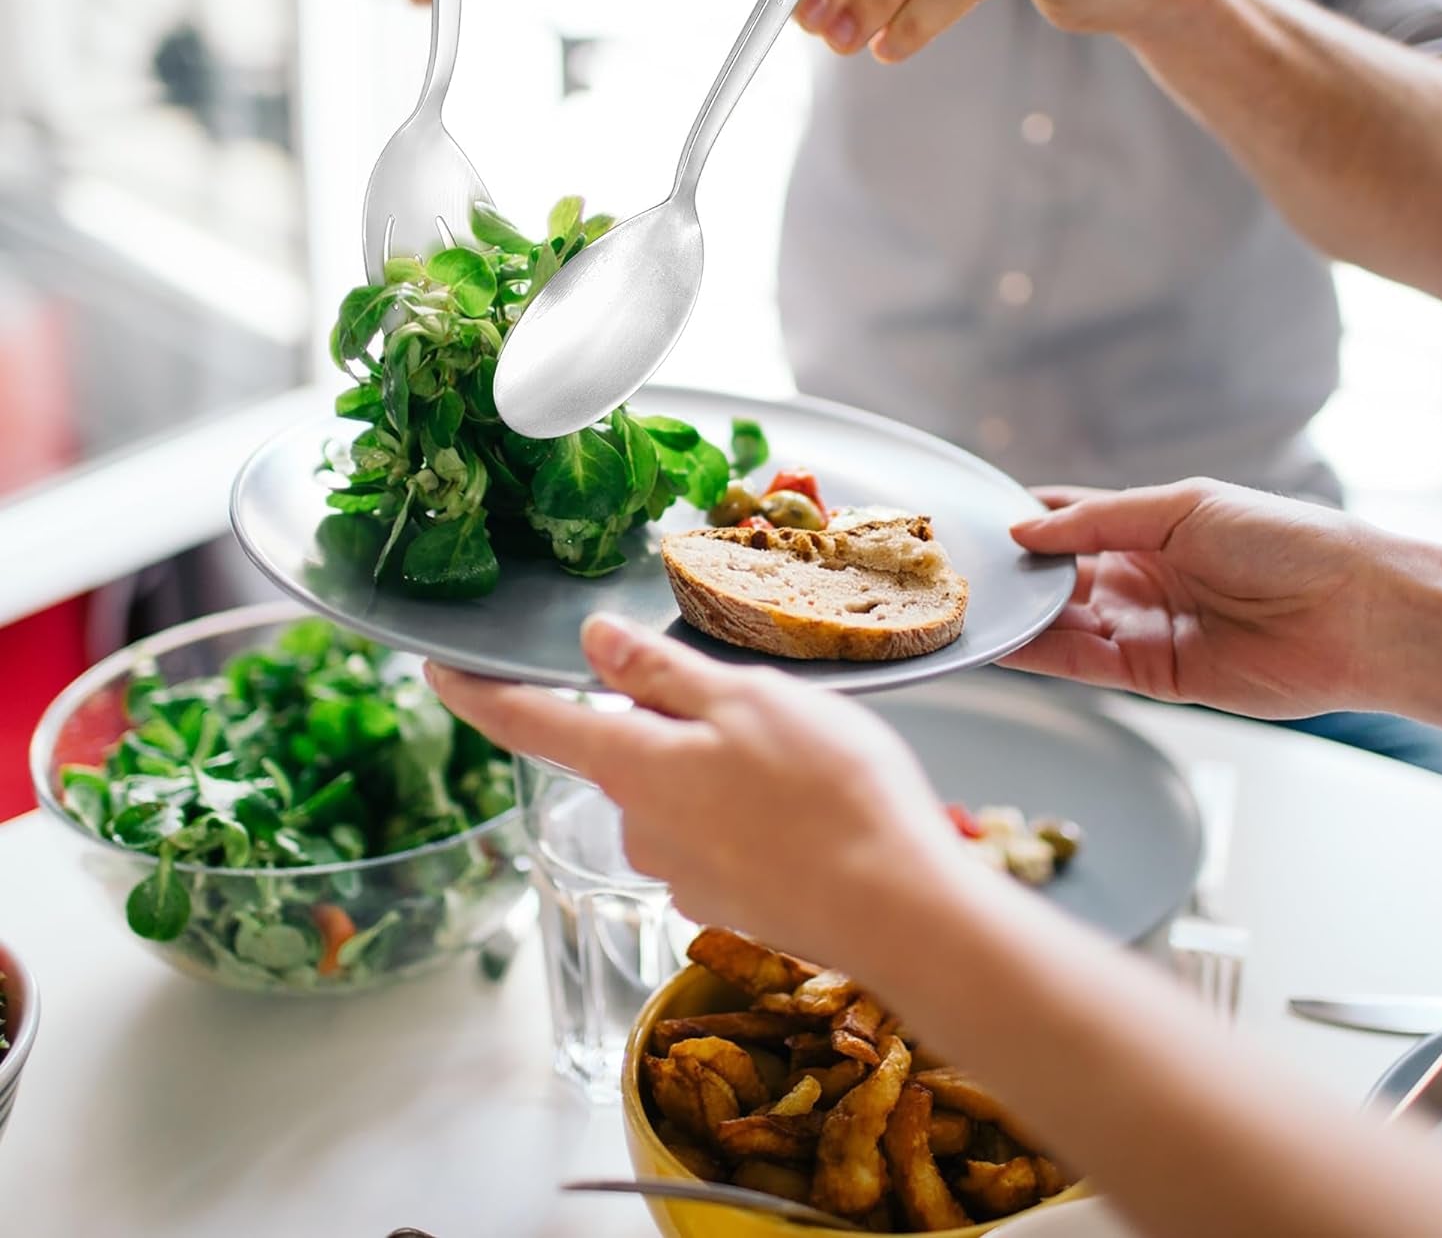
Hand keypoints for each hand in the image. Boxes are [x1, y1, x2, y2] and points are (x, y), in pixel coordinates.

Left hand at [426, 617, 973, 964]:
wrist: (897, 910)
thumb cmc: (828, 791)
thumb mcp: (745, 700)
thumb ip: (659, 674)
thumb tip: (591, 641)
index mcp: (634, 766)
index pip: (529, 723)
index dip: (476, 693)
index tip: (435, 669)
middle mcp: (641, 827)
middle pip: (625, 753)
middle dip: (668, 723)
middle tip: (751, 703)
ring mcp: (683, 874)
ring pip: (679, 793)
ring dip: (717, 768)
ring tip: (800, 759)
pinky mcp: (726, 902)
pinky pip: (718, 836)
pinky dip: (748, 813)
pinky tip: (808, 809)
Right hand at [1002, 478, 1391, 717]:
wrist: (1353, 613)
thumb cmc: (1285, 542)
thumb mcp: (1183, 508)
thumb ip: (1098, 521)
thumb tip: (1024, 531)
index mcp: (1150, 527)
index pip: (1069, 520)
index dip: (1025, 521)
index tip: (975, 521)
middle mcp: (1140, 577)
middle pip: (1057, 576)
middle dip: (1013, 574)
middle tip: (957, 570)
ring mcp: (1143, 627)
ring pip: (1061, 622)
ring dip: (1018, 617)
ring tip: (967, 608)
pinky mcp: (1152, 676)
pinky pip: (1083, 663)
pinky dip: (1041, 654)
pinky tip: (1002, 642)